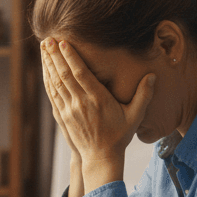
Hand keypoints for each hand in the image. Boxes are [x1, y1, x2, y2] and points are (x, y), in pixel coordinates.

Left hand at [43, 39, 154, 189]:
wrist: (101, 158)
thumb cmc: (119, 136)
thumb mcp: (135, 116)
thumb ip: (144, 95)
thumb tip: (153, 76)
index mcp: (97, 100)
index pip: (81, 74)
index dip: (71, 57)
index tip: (63, 42)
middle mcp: (80, 104)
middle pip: (64, 75)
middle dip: (55, 56)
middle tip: (48, 39)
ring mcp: (69, 111)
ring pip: (55, 83)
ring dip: (49, 65)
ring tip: (43, 48)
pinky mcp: (62, 116)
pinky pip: (53, 94)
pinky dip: (48, 80)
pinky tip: (45, 69)